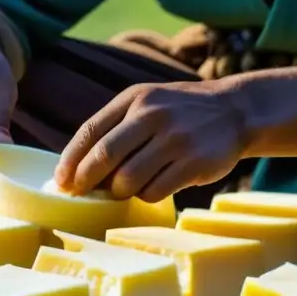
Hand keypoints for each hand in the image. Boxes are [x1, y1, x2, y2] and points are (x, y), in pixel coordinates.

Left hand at [53, 82, 249, 202]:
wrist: (235, 111)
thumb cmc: (178, 112)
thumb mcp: (146, 102)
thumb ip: (115, 126)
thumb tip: (76, 167)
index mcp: (135, 99)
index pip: (90, 130)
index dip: (71, 159)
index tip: (61, 181)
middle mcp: (153, 115)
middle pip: (105, 156)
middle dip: (85, 181)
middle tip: (78, 194)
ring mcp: (176, 139)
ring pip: (128, 180)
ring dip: (118, 192)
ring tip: (123, 189)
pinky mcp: (194, 163)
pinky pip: (154, 192)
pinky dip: (145, 196)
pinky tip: (151, 188)